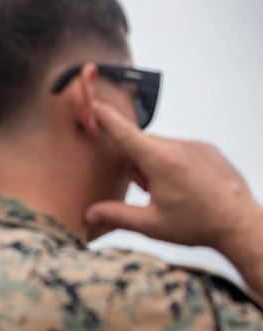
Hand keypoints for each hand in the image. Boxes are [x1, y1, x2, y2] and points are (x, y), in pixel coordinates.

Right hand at [85, 101, 260, 254]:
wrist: (240, 224)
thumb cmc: (198, 224)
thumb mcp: (150, 225)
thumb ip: (116, 216)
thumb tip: (90, 214)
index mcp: (161, 162)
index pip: (126, 134)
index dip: (108, 119)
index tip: (96, 106)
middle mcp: (180, 147)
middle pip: (142, 145)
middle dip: (136, 164)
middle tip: (147, 191)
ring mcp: (197, 146)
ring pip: (162, 148)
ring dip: (156, 165)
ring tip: (170, 192)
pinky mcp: (210, 150)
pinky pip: (182, 150)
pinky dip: (175, 164)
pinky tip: (185, 187)